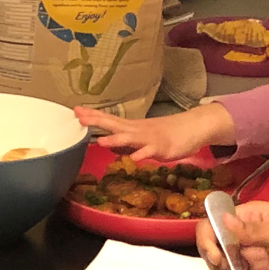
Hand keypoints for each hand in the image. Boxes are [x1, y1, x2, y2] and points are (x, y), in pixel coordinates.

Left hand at [77, 102, 231, 164]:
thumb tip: (107, 144)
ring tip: (101, 141)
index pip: (109, 119)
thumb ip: (124, 141)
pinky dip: (143, 155)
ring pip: (131, 139)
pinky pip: (151, 152)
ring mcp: (150, 138)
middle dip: (97, 121)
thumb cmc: (166, 133)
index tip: (75, 110)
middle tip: (79, 117)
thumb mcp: (141, 137)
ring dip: (116, 140)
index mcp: (132, 127)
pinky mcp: (162, 148)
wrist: (193, 128)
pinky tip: (135, 158)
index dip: (93, 116)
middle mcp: (138, 130)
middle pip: (115, 124)